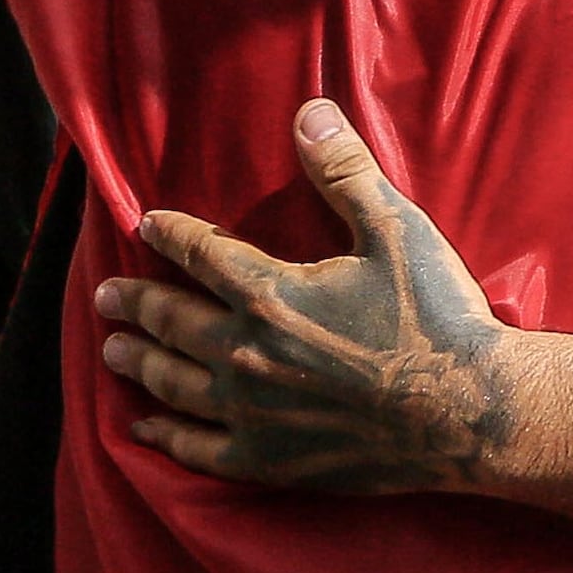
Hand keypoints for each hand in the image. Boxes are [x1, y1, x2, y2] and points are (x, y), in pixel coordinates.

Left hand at [98, 100, 572, 521]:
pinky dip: (163, 434)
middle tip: (105, 296)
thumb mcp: (400, 232)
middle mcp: (245, 352)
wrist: (466, 411)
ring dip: (138, 361)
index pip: (204, 255)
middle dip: (135, 303)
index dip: (172, 234)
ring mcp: (251, 411)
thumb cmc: (436, 317)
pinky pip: (195, 448)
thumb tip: (308, 114)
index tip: (146, 224)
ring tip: (112, 349)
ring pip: (172, 382)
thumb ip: (346, 174)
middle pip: (173, 321)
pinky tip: (144, 426)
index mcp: (272, 293)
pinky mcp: (266, 458)